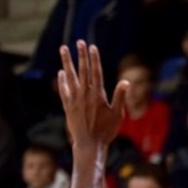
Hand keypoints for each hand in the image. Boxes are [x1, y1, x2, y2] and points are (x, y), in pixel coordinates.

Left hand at [57, 41, 128, 155]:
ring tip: (63, 49)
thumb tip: (126, 82)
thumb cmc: (106, 131)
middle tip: (79, 42)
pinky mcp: (67, 106)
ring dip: (67, 62)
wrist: (89, 144)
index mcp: (98, 95)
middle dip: (81, 55)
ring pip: (70, 76)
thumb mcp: (117, 115)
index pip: (96, 72)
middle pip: (82, 70)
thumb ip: (120, 97)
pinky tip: (61, 72)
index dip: (94, 58)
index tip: (92, 47)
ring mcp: (74, 99)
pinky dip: (62, 80)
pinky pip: (63, 89)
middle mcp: (84, 94)